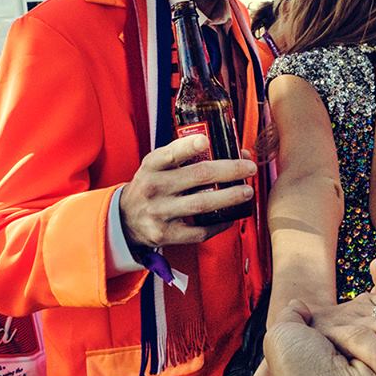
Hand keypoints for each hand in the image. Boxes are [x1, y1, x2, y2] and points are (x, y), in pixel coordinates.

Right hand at [119, 135, 256, 247]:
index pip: (169, 154)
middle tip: (249, 168)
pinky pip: (198, 231)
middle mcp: (154, 188)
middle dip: (229, 171)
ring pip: (202, 204)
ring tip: (247, 192)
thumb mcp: (159, 166)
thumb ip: (188, 157)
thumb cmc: (152, 185)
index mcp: (152, 166)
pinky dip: (218, 224)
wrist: (125, 218)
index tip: (205, 140)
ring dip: (229, 198)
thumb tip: (237, 152)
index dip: (187, 147)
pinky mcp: (164, 234)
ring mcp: (159, 212)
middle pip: (197, 176)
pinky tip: (231, 217)